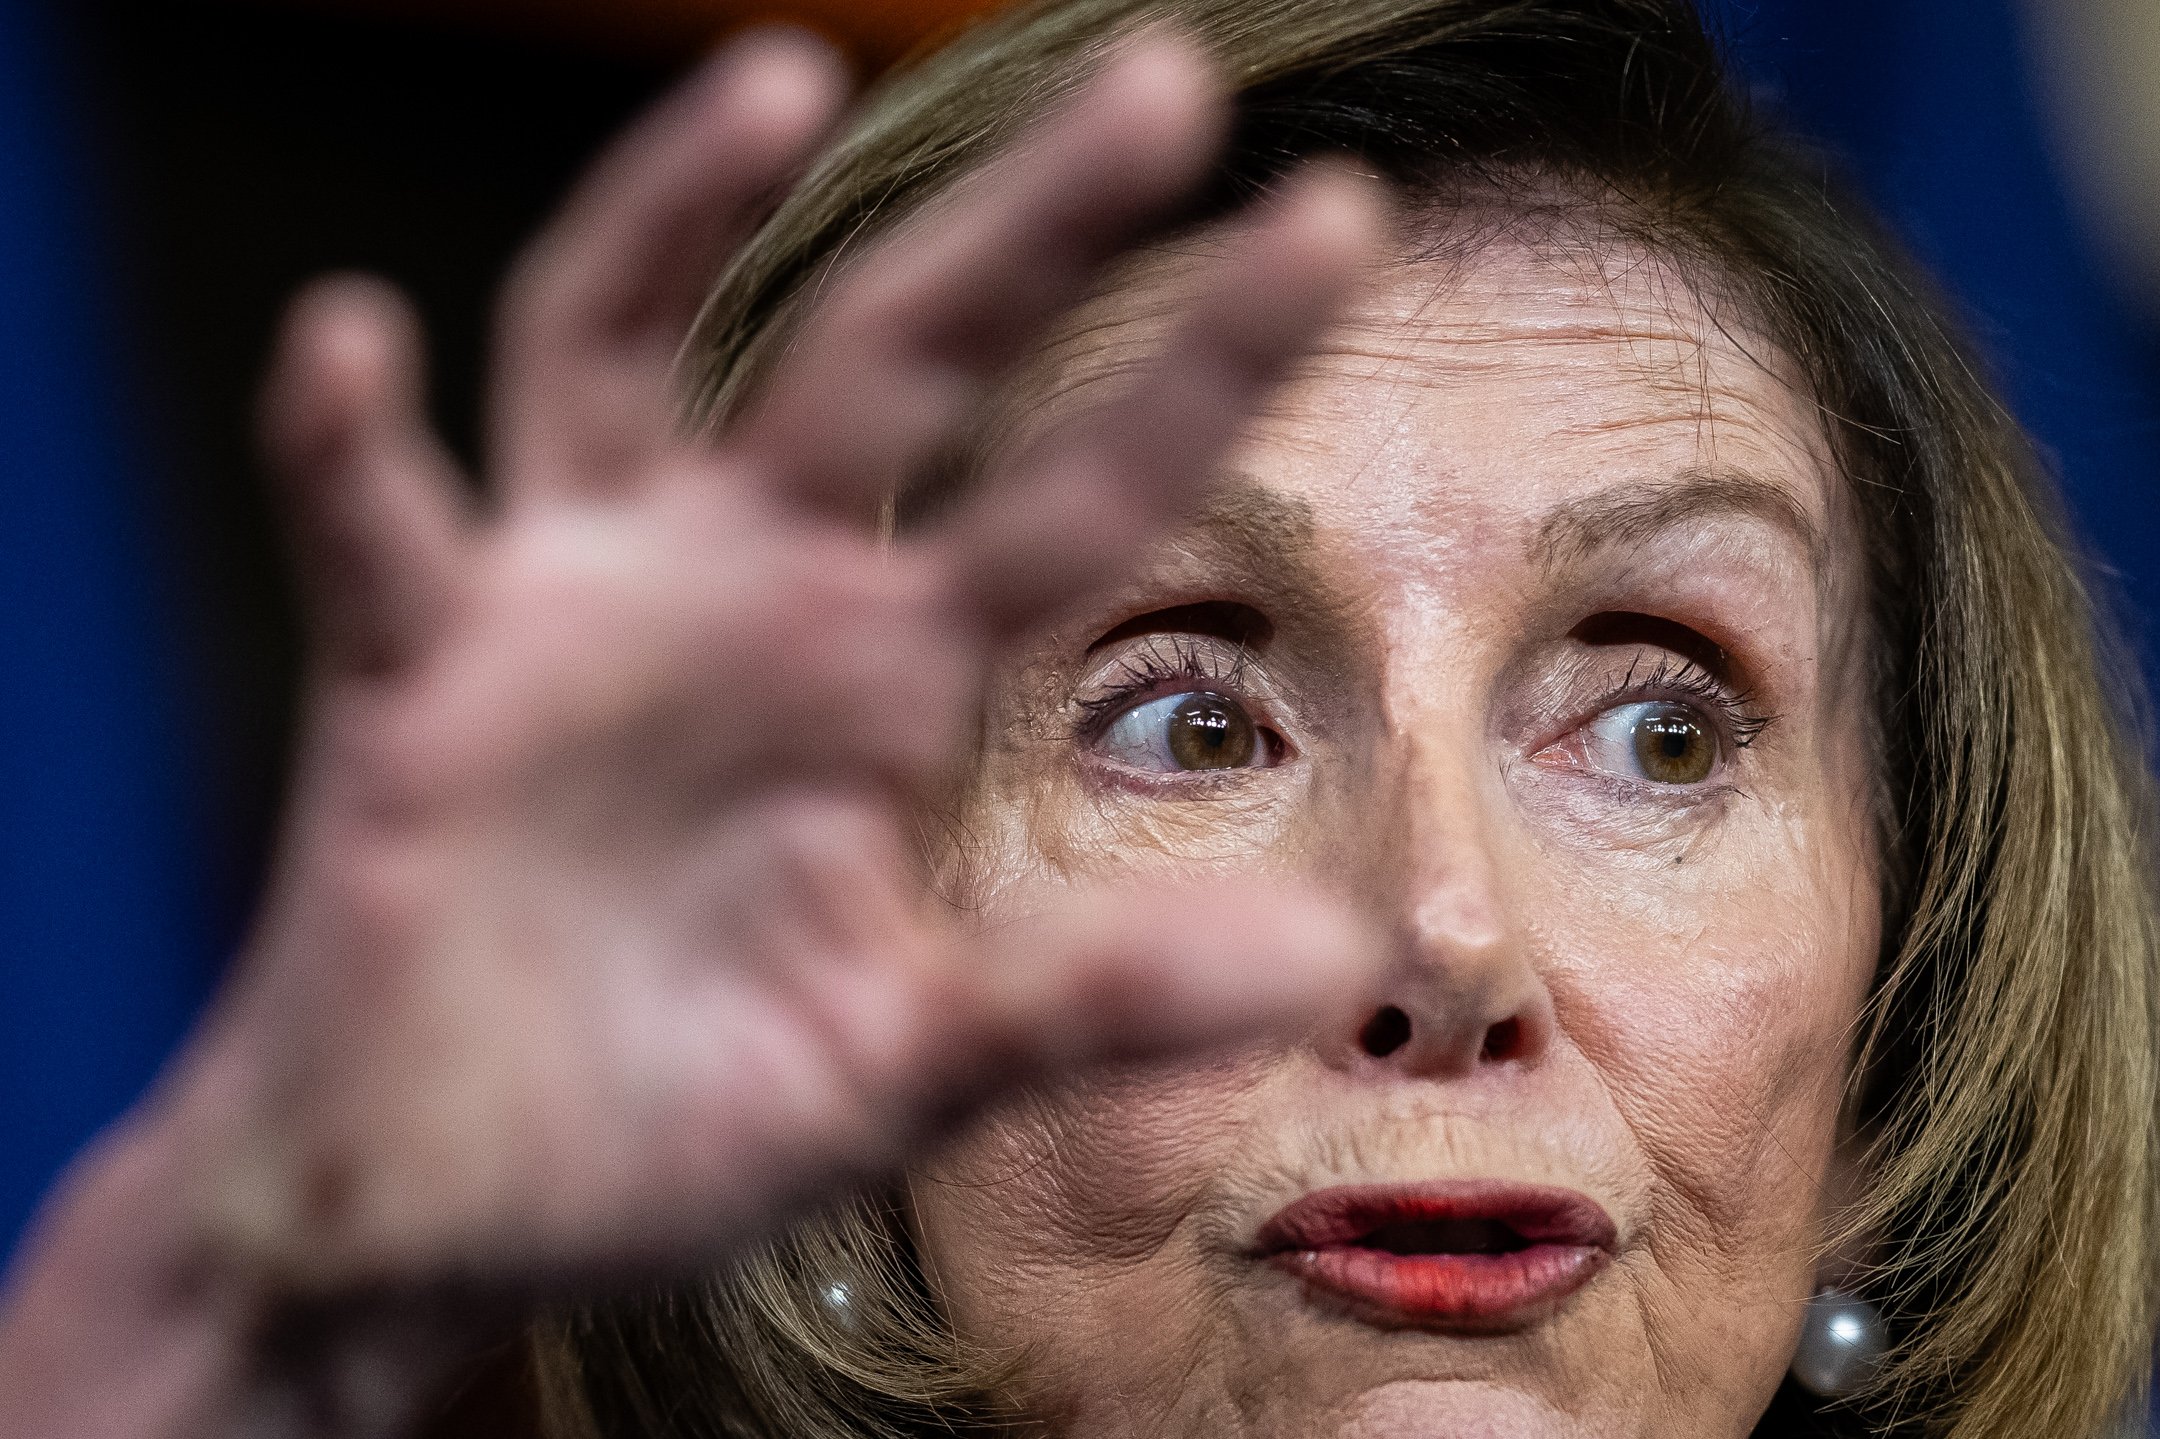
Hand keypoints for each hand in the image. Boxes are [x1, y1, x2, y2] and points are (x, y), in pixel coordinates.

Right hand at [175, 28, 1382, 1299]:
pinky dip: (349, 443)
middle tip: (1171, 84)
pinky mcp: (411, 677)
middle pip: (891, 359)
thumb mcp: (913, 1058)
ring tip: (778, 79)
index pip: (1077, 493)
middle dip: (1027, 230)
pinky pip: (376, 531)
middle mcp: (745, 595)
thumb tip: (1343, 954)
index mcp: (886, 678)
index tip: (1337, 219)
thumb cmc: (677, 1121)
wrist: (453, 1214)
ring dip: (674, 215)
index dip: (1204, 366)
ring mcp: (573, 611)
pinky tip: (354, 342)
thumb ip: (1098, 997)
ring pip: (621, 355)